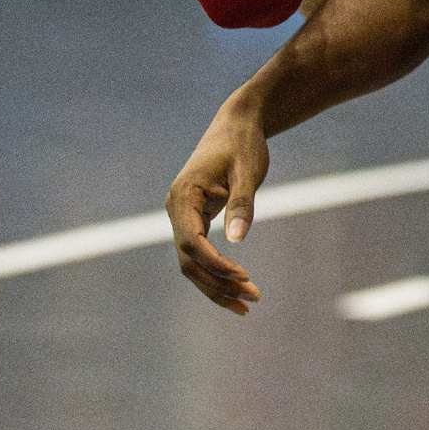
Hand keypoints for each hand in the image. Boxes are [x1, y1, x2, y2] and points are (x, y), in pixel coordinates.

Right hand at [166, 99, 270, 313]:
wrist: (238, 125)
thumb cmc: (243, 144)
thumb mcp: (248, 171)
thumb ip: (242, 203)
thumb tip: (237, 239)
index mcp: (182, 197)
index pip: (191, 242)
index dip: (215, 264)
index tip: (244, 276)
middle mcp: (176, 211)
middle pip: (189, 260)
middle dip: (218, 284)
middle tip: (252, 301)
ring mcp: (183, 218)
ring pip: (193, 263)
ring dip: (218, 285)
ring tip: (248, 304)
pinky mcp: (194, 221)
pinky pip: (201, 254)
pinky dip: (217, 272)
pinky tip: (237, 288)